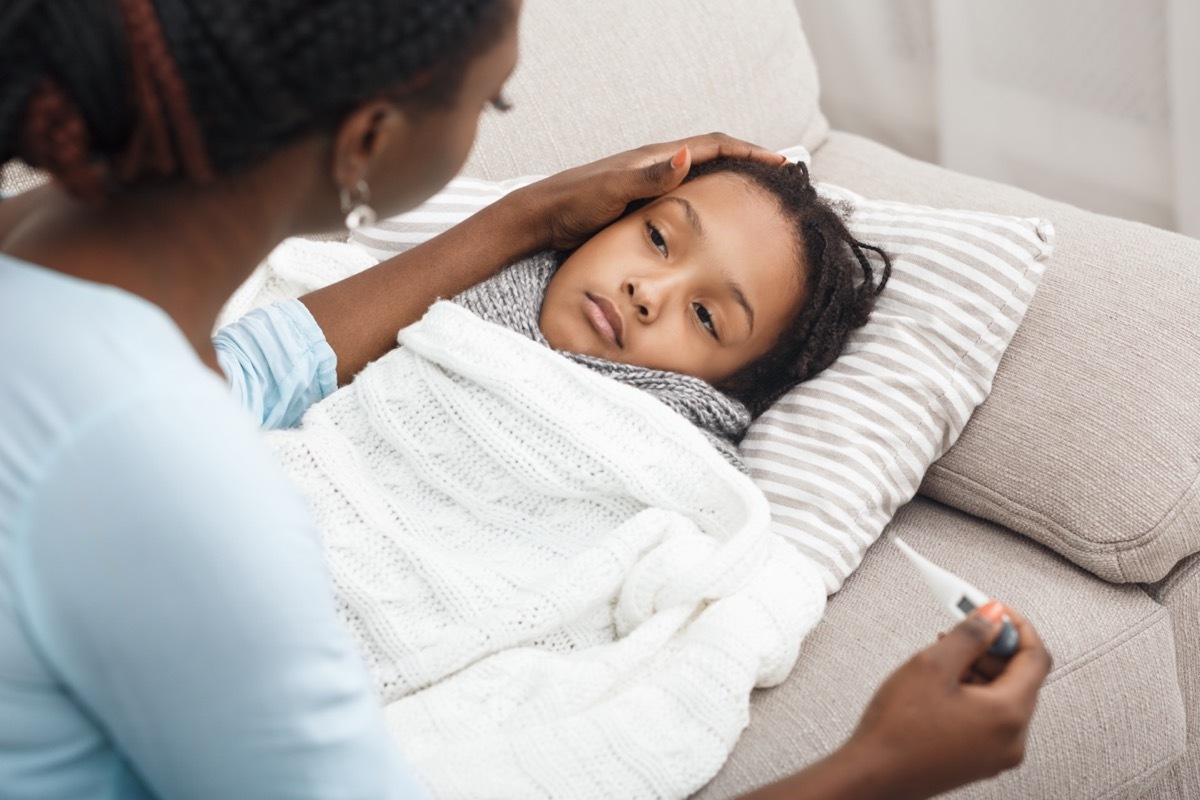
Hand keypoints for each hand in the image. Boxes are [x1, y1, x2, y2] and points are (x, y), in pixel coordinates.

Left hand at [508, 133, 787, 250]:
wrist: (541, 218)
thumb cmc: (573, 203)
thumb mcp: (612, 190)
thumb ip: (648, 177)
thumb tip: (687, 156)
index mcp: (656, 158)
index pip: (715, 146)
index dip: (751, 152)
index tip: (783, 162)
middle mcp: (657, 166)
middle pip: (715, 157)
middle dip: (750, 164)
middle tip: (783, 180)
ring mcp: (650, 184)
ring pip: (703, 178)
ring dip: (732, 183)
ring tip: (760, 198)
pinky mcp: (642, 203)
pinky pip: (687, 197)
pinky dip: (710, 202)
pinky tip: (717, 221)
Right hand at [843, 604, 1052, 799]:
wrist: (873, 775)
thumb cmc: (897, 731)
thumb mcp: (933, 665)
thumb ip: (970, 635)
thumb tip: (992, 618)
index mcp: (1008, 715)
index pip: (1036, 658)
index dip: (1017, 627)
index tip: (997, 612)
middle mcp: (1012, 739)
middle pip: (1021, 678)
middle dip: (994, 648)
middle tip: (966, 629)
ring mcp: (997, 754)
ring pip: (1003, 697)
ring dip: (980, 670)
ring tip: (945, 657)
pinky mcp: (979, 760)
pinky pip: (990, 717)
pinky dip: (973, 693)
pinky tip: (943, 684)